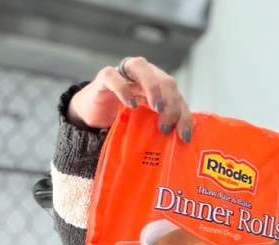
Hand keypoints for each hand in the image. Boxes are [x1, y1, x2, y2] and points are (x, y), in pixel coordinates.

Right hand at [67, 56, 193, 141]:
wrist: (94, 115)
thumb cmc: (123, 118)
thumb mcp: (147, 123)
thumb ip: (163, 124)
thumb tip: (182, 141)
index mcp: (160, 85)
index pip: (178, 96)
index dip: (184, 115)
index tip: (184, 136)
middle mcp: (146, 74)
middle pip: (166, 81)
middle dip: (172, 104)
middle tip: (167, 126)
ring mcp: (125, 72)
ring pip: (143, 69)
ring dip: (153, 89)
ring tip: (157, 109)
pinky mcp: (105, 77)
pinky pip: (114, 76)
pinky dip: (124, 89)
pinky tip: (131, 104)